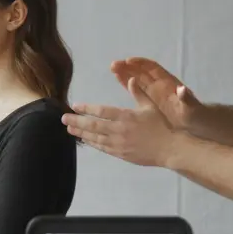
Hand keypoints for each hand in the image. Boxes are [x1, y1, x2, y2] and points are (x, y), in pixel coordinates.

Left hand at [63, 78, 179, 166]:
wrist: (169, 149)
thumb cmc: (161, 126)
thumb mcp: (151, 106)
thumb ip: (138, 93)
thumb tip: (129, 79)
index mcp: (126, 116)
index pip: (101, 111)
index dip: (86, 108)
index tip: (75, 106)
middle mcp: (119, 130)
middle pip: (93, 125)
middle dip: (76, 121)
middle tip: (63, 118)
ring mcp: (118, 144)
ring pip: (95, 138)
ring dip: (80, 133)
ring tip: (69, 129)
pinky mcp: (121, 154)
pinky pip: (102, 148)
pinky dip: (92, 143)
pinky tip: (85, 140)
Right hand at [109, 57, 200, 130]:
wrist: (196, 126)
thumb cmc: (195, 116)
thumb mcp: (192, 108)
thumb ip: (186, 98)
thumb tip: (182, 89)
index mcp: (169, 84)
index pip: (153, 69)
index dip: (141, 63)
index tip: (128, 61)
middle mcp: (160, 85)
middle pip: (143, 72)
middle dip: (129, 67)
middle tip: (114, 65)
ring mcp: (155, 93)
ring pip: (138, 79)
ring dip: (126, 73)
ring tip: (112, 68)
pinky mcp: (151, 101)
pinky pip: (137, 90)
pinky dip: (127, 84)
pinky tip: (117, 79)